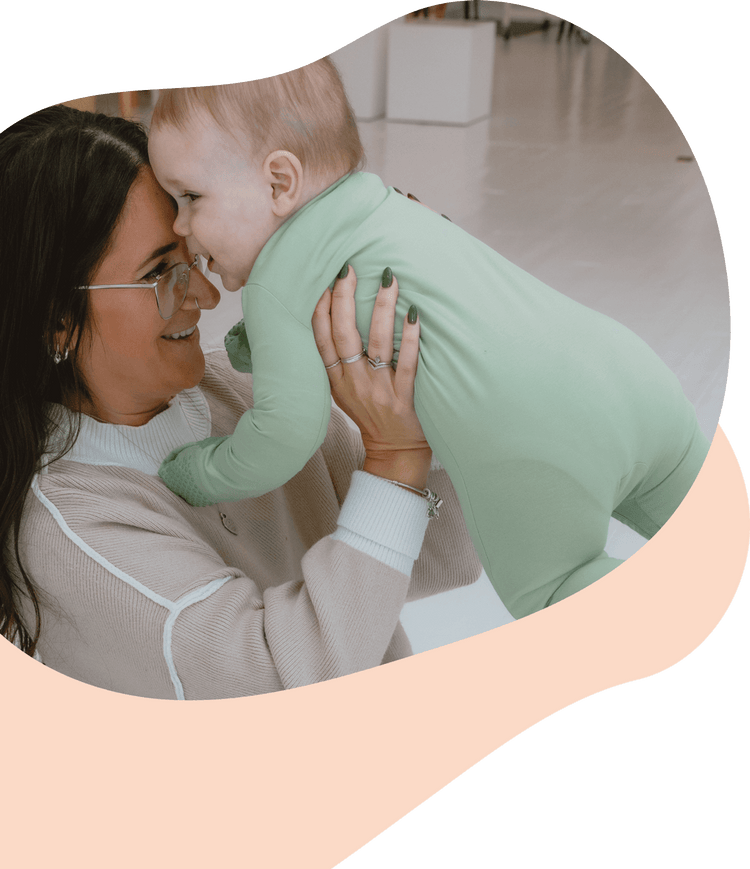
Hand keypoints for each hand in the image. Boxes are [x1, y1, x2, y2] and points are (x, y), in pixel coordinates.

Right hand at [312, 265, 431, 489]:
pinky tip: (414, 315)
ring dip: (381, 308)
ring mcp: (378, 390)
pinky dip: (410, 338)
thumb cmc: (371, 415)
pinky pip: (406, 363)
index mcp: (335, 380)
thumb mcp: (344, 391)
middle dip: (344, 299)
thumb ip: (340, 361)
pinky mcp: (403, 399)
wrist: (393, 453)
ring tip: (389, 279)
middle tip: (349, 268)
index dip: (320, 309)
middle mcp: (353, 383)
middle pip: (343, 335)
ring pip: (376, 343)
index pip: (320, 340)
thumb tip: (338, 316)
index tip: (325, 281)